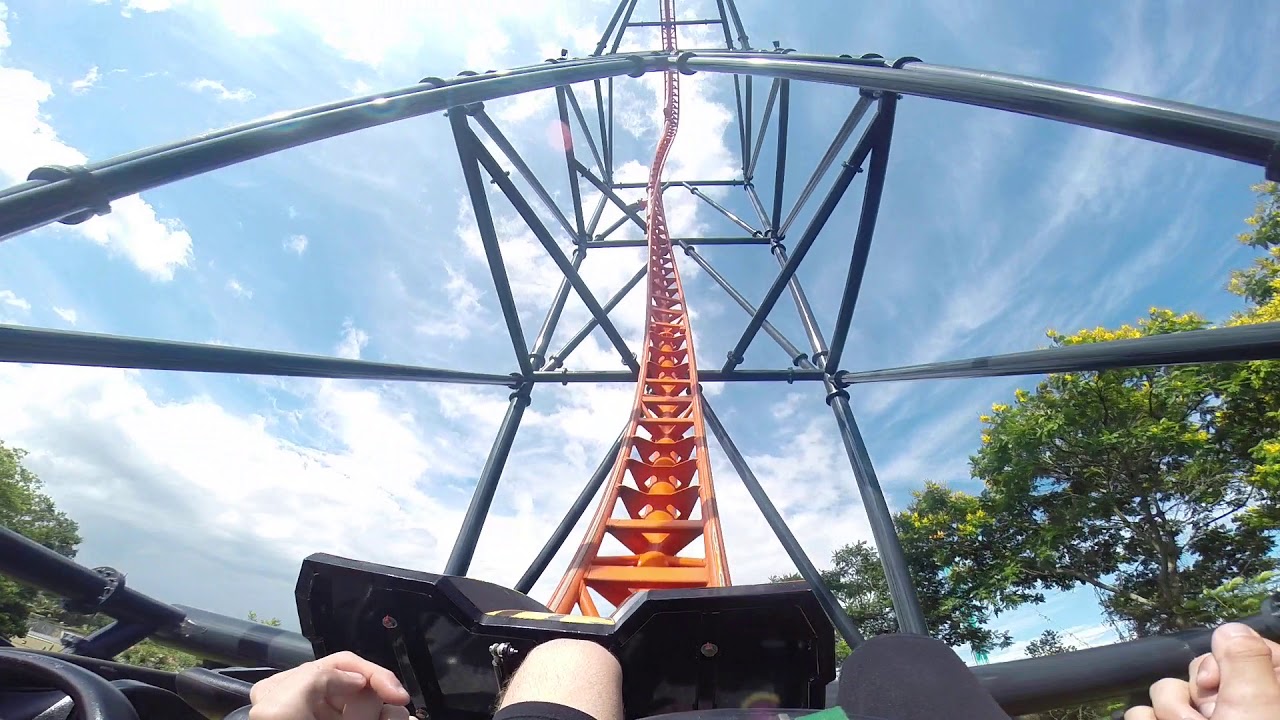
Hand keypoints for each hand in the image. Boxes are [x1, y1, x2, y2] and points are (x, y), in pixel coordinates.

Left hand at [249, 651, 411, 719]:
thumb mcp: (280, 708)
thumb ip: (317, 678)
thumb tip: (358, 679)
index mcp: (290, 689)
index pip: (342, 664)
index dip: (371, 674)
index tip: (392, 693)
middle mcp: (318, 704)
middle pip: (367, 686)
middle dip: (373, 704)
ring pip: (383, 707)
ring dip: (390, 717)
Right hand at [1125, 623, 1279, 719]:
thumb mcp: (1255, 702)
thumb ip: (1245, 658)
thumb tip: (1230, 629)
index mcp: (1263, 690)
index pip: (1238, 646)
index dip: (1220, 661)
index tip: (1218, 684)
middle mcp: (1233, 704)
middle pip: (1196, 669)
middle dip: (1191, 691)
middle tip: (1208, 719)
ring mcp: (1198, 719)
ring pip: (1166, 689)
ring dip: (1168, 710)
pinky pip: (1143, 712)